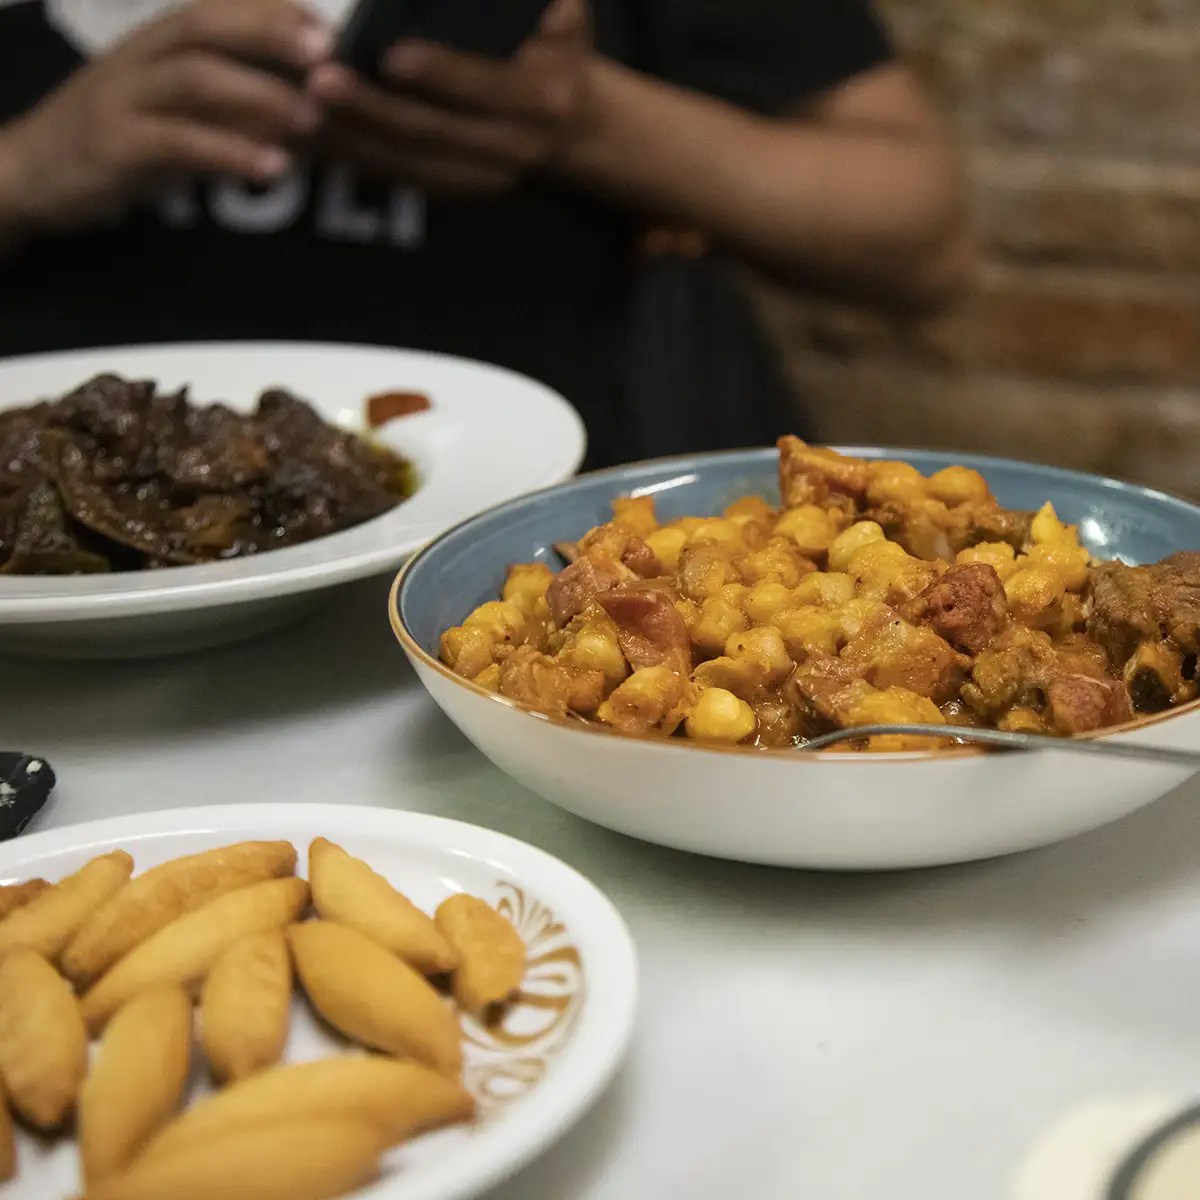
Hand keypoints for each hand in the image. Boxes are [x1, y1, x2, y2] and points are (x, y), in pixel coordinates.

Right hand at [0, 0, 330, 235]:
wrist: (35, 172)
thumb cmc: (124, 141)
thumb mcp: (183, 117)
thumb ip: (236, 110)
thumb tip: (307, 113)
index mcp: (158, 42)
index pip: (217, 8)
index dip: (272, 11)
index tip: (328, 27)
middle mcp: (141, 57)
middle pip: (205, 26)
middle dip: (269, 33)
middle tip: (327, 55)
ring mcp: (123, 97)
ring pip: (193, 78)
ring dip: (258, 95)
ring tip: (312, 118)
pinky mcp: (114, 144)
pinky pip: (178, 141)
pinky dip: (229, 151)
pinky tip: (272, 166)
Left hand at [308, 0, 591, 196]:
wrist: (570, 116)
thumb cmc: (549, 38)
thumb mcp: (556, 8)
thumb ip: (513, 0)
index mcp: (544, 94)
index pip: (487, 85)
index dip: (441, 72)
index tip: (391, 54)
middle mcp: (520, 144)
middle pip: (439, 130)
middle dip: (377, 108)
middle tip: (322, 81)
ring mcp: (491, 176)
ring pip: (415, 163)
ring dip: (357, 140)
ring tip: (306, 110)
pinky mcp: (464, 191)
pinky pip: (406, 179)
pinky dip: (362, 159)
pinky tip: (321, 136)